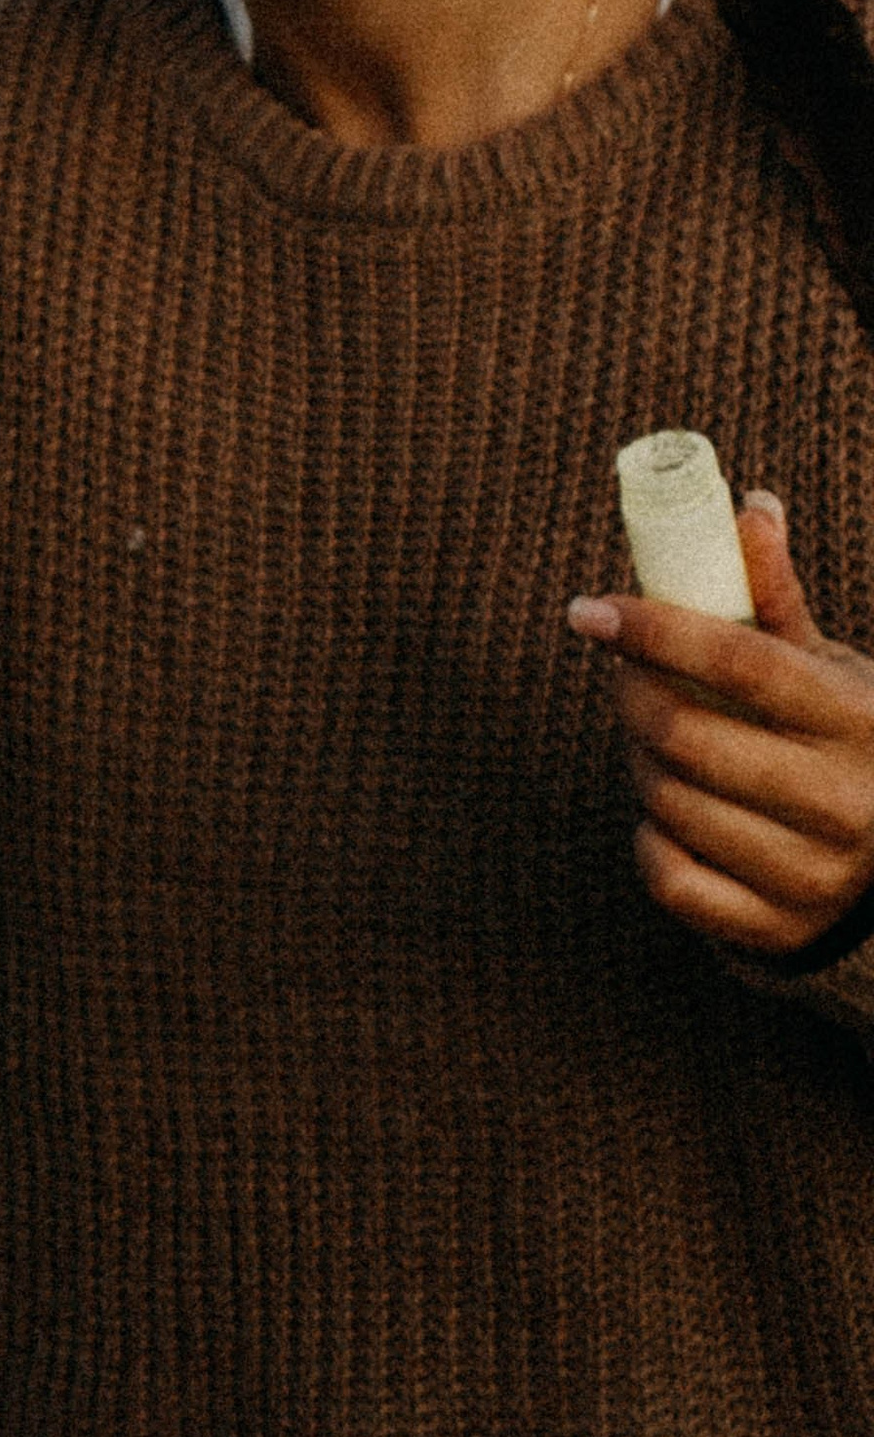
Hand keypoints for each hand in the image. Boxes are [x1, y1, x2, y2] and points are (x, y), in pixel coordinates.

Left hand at [567, 494, 873, 956]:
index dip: (656, 628)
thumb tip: (749, 505)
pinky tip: (664, 811)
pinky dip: (649, 838)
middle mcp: (847, 805)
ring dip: (638, 759)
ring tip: (651, 737)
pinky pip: (671, 880)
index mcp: (861, 722)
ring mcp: (815, 878)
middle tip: (622, 673)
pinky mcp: (780, 931)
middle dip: (633, 693)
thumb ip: (779, 598)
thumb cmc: (851, 741)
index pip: (741, 664)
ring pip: (671, 803)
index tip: (590, 610)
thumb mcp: (833, 669)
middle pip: (689, 737)